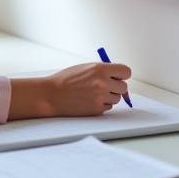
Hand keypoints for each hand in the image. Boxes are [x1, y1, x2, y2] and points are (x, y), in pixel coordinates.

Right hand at [7, 62, 131, 119]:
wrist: (52, 95)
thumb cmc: (66, 80)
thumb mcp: (85, 68)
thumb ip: (103, 71)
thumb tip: (118, 77)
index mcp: (100, 69)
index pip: (126, 71)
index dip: (122, 74)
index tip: (119, 76)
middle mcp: (103, 83)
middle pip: (124, 87)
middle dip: (117, 86)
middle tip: (106, 86)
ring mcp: (100, 97)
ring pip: (117, 98)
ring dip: (110, 96)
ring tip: (94, 93)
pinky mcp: (97, 109)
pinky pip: (108, 107)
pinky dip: (102, 104)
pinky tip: (90, 100)